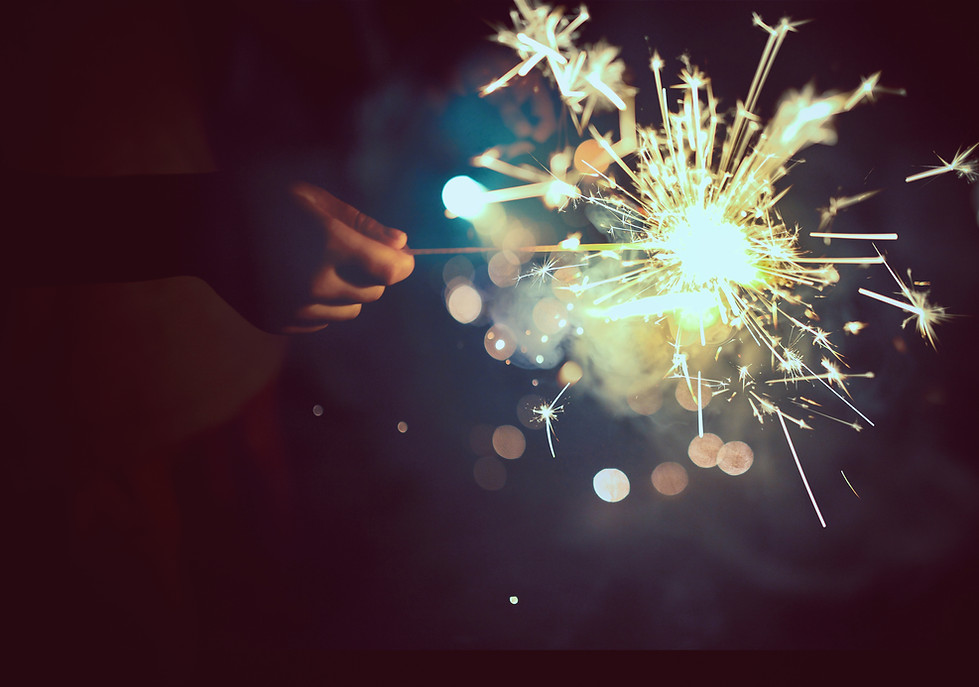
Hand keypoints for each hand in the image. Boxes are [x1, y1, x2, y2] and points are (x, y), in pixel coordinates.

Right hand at [199, 176, 414, 334]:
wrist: (200, 228)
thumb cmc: (261, 200)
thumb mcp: (313, 198)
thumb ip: (361, 223)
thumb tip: (402, 245)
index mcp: (327, 243)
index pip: (390, 271)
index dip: (403, 265)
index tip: (404, 258)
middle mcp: (313, 282)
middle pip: (373, 293)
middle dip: (372, 274)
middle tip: (353, 252)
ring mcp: (294, 307)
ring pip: (349, 311)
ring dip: (347, 292)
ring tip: (320, 264)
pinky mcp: (279, 322)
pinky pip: (320, 321)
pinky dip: (319, 305)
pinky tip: (295, 279)